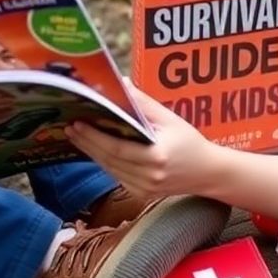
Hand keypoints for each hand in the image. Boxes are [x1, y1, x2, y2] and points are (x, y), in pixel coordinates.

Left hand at [65, 84, 220, 197]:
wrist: (208, 172)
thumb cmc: (189, 142)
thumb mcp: (169, 119)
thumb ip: (143, 103)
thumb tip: (121, 84)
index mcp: (157, 157)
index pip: (117, 148)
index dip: (94, 137)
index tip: (77, 123)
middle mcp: (149, 177)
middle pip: (109, 159)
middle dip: (86, 142)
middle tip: (68, 126)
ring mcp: (144, 189)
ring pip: (110, 169)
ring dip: (91, 152)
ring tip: (76, 135)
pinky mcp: (141, 194)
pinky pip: (117, 176)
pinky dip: (104, 162)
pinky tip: (93, 148)